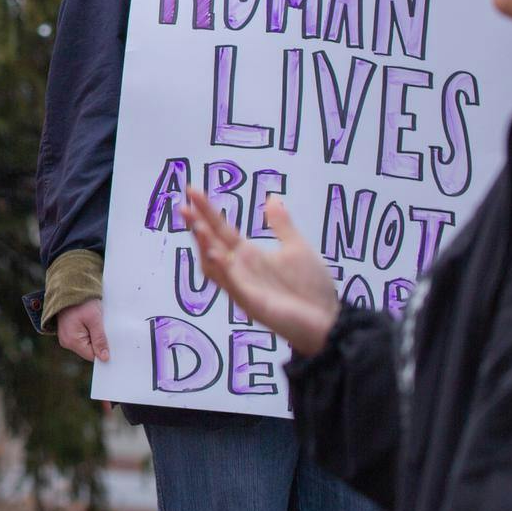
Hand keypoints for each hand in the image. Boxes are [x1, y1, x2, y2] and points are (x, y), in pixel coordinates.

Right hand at [56, 299, 109, 363]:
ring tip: (98, 323)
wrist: (70, 286)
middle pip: (89, 350)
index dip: (103, 350)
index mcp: (71, 341)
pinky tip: (93, 323)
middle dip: (99, 342)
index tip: (112, 342)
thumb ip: (99, 339)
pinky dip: (90, 331)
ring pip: (87, 343)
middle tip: (106, 329)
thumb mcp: (94, 319)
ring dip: (95, 335)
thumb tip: (104, 358)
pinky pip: (83, 337)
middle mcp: (66, 342)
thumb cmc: (82, 301)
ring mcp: (66, 337)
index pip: (92, 355)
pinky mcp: (69, 331)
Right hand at [180, 188, 339, 356]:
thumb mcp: (297, 248)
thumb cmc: (311, 287)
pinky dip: (221, 269)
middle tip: (184, 206)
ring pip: (214, 265)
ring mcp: (242, 286)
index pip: (221, 229)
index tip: (192, 190)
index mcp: (249, 255)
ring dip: (204, 246)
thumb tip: (271, 199)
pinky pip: (230, 284)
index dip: (206, 210)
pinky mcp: (250, 302)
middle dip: (197, 225)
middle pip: (211, 244)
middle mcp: (239, 269)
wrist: (327, 320)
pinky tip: (215, 254)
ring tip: (197, 226)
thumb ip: (281, 225)